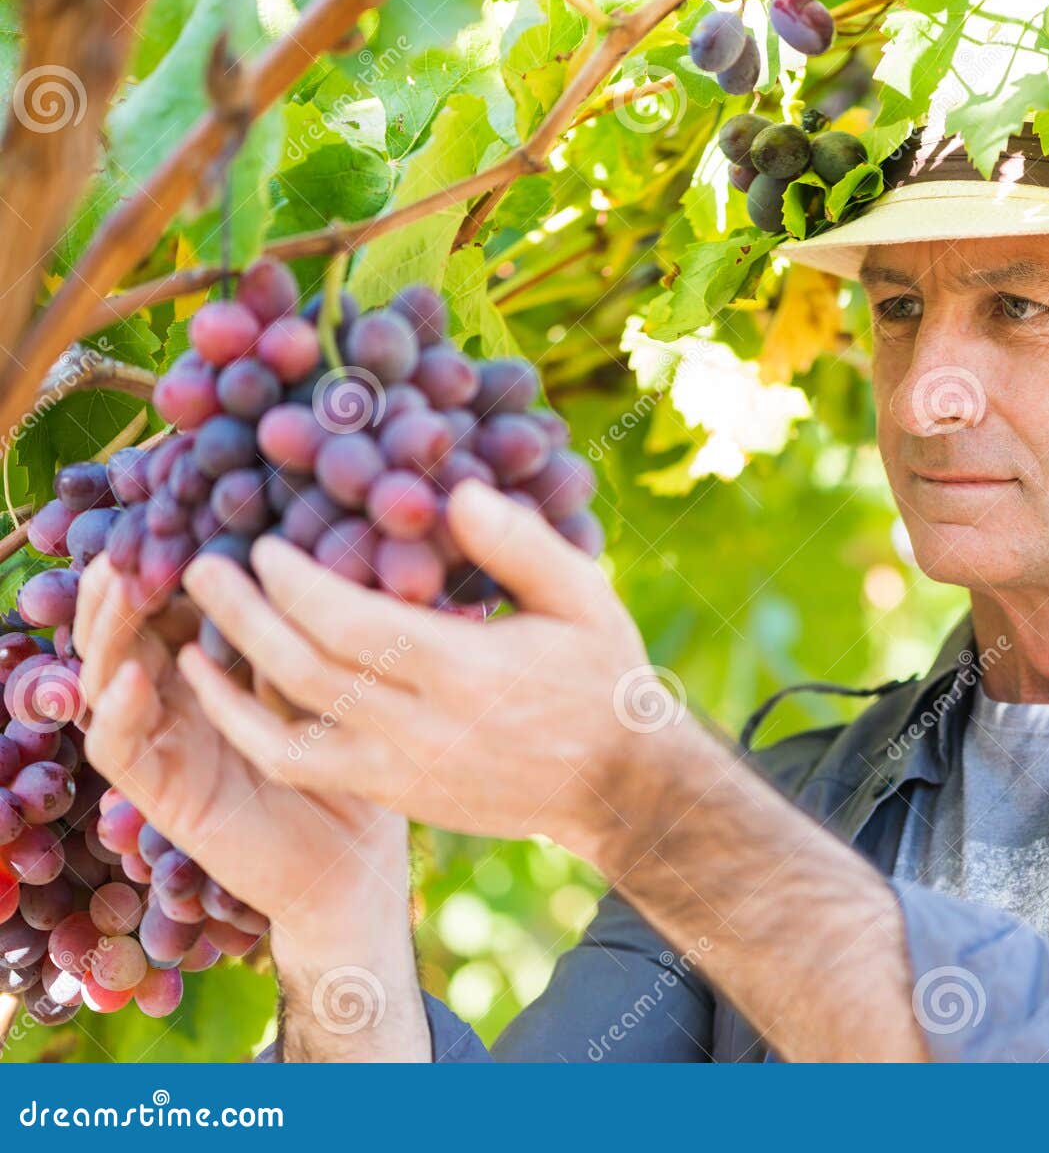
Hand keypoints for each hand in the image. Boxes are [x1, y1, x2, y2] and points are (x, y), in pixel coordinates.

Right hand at [75, 559, 427, 1058]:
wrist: (359, 866)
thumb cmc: (363, 764)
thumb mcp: (342, 679)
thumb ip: (315, 626)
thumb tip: (325, 545)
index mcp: (218, 665)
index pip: (174, 599)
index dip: (169, 557)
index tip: (184, 508)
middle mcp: (180, 699)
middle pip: (127, 627)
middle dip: (126, 580)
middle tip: (136, 533)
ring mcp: (164, 744)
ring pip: (107, 675)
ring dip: (108, 629)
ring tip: (122, 582)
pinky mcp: (160, 795)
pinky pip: (116, 748)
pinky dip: (115, 708)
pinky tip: (135, 673)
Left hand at [178, 480, 683, 873]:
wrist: (617, 785)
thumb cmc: (602, 674)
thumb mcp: (584, 597)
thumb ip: (519, 546)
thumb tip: (453, 494)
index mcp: (470, 673)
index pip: (354, 623)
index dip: (297, 581)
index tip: (267, 542)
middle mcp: (425, 729)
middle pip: (305, 672)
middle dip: (243, 616)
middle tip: (200, 566)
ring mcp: (402, 771)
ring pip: (285, 730)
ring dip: (230, 677)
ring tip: (190, 633)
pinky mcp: (392, 794)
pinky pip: (301, 764)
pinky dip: (252, 730)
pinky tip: (224, 697)